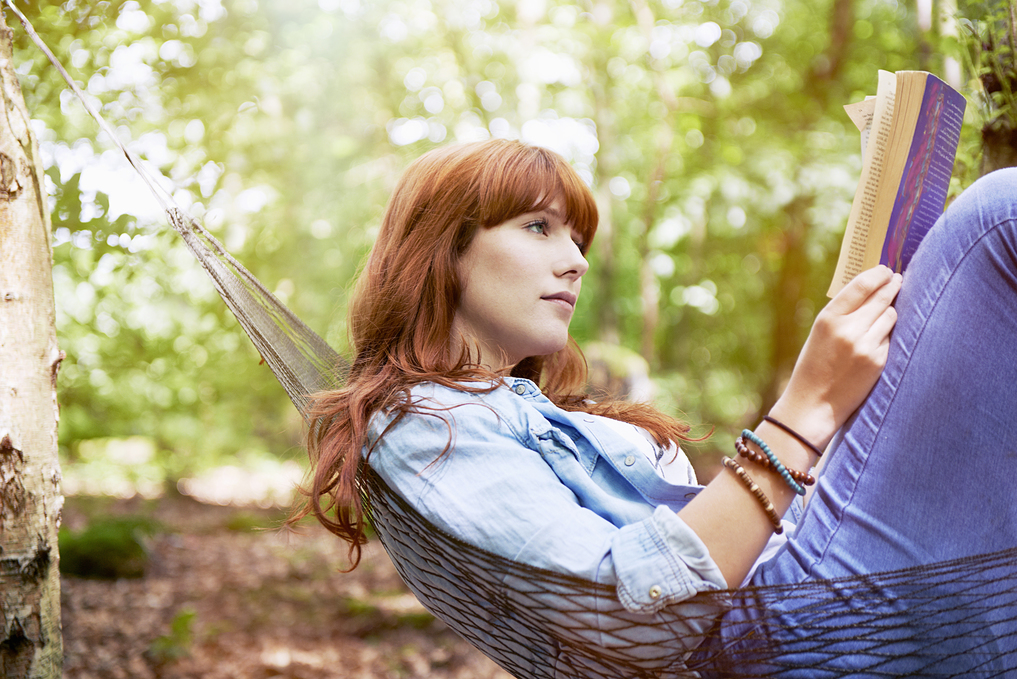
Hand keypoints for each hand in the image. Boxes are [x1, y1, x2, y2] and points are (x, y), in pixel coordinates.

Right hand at [771, 265, 901, 448]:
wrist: (813, 402)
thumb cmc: (814, 365)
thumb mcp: (819, 333)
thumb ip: (841, 312)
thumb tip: (869, 289)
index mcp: (828, 318)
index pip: (861, 286)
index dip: (878, 275)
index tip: (886, 270)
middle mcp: (848, 329)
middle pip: (881, 297)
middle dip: (892, 285)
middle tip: (898, 279)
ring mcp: (865, 346)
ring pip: (890, 316)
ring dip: (889, 312)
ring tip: (883, 314)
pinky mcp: (878, 361)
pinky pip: (890, 339)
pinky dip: (885, 337)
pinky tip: (876, 342)